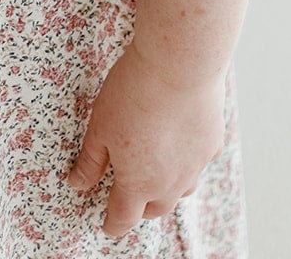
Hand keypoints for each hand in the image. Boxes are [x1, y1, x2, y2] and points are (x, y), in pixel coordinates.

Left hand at [64, 40, 226, 239]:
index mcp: (138, 183)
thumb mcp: (99, 126)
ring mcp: (195, 166)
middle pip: (154, 209)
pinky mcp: (212, 144)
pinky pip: (199, 162)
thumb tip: (78, 184)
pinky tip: (181, 140)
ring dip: (166, 188)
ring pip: (181, 191)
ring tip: (156, 172)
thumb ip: (90, 161)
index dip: (112, 224)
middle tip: (128, 195)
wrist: (179, 66)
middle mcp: (169, 183)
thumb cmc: (134, 93)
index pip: (123, 218)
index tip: (107, 224)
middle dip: (139, 207)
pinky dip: (188, 159)